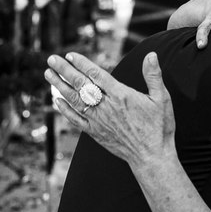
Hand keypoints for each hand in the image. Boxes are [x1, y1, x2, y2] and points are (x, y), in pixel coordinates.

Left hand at [45, 51, 176, 169]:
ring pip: (74, 100)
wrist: (151, 157)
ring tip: (48, 74)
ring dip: (59, 86)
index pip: (96, 74)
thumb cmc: (159, 128)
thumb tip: (151, 54)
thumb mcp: (162, 99)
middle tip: (51, 59)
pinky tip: (57, 101)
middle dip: (64, 70)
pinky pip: (76, 120)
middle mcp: (106, 107)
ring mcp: (99, 121)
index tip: (70, 55)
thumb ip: (153, 76)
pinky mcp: (95, 133)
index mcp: (121, 95)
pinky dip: (65, 110)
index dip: (81, 63)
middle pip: (81, 84)